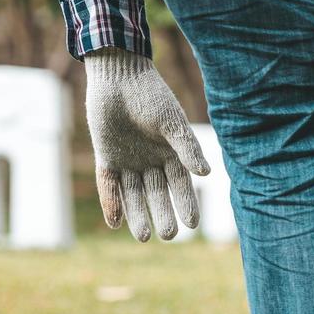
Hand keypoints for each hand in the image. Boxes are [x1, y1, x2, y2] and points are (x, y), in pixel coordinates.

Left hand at [84, 48, 209, 240]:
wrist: (118, 76)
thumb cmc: (150, 96)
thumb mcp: (171, 123)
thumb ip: (186, 148)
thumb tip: (206, 174)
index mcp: (172, 155)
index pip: (181, 185)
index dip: (187, 204)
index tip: (192, 225)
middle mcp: (151, 162)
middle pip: (157, 194)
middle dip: (163, 214)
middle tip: (167, 235)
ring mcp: (128, 161)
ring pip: (134, 194)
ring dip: (138, 215)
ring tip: (144, 237)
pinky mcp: (107, 157)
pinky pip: (109, 184)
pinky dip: (111, 201)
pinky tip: (114, 222)